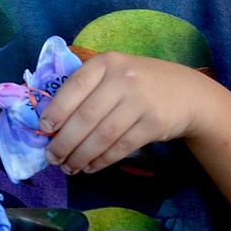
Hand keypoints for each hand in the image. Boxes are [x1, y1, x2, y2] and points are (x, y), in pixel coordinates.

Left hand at [38, 50, 202, 174]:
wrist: (187, 92)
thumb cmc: (139, 83)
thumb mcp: (115, 72)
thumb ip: (88, 89)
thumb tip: (51, 122)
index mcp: (107, 62)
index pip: (75, 86)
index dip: (56, 109)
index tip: (44, 128)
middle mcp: (123, 78)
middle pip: (86, 116)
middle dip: (65, 141)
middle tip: (52, 158)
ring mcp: (140, 101)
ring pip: (103, 135)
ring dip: (81, 155)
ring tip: (68, 167)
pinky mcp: (154, 124)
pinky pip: (121, 147)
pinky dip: (102, 160)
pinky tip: (90, 167)